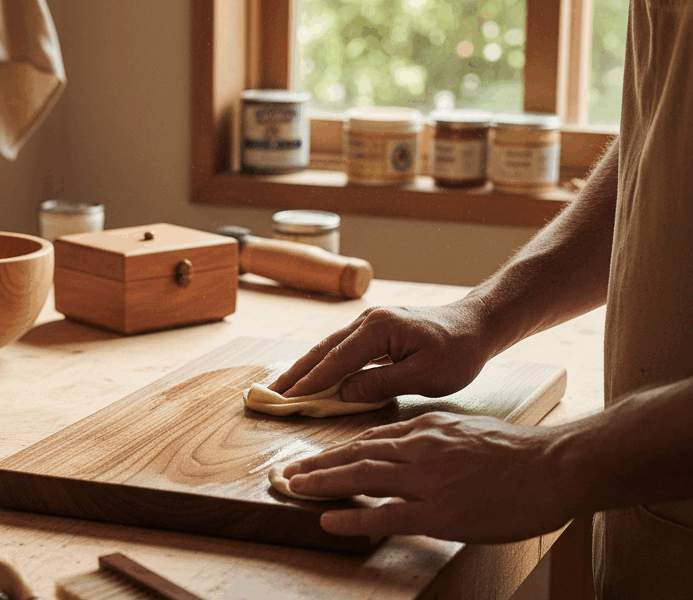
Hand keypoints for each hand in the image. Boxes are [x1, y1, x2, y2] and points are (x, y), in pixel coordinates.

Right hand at [269, 301, 495, 403]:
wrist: (476, 325)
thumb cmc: (457, 352)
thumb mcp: (425, 376)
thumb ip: (381, 384)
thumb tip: (344, 393)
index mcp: (379, 329)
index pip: (337, 360)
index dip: (311, 382)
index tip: (287, 400)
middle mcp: (367, 321)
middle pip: (323, 350)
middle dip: (295, 373)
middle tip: (269, 395)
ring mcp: (368, 323)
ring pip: (328, 348)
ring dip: (304, 368)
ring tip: (281, 388)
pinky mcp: (373, 331)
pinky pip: (340, 349)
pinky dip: (321, 364)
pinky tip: (310, 377)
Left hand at [283, 412, 576, 542]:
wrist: (554, 467)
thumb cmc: (519, 453)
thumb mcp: (468, 431)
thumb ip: (436, 439)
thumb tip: (411, 448)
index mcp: (428, 430)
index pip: (371, 439)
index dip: (338, 449)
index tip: (316, 456)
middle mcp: (420, 450)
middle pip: (357, 454)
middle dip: (318, 463)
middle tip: (288, 471)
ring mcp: (427, 481)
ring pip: (362, 477)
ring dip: (322, 482)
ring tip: (293, 488)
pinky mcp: (438, 513)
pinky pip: (384, 514)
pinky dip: (351, 515)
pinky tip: (327, 518)